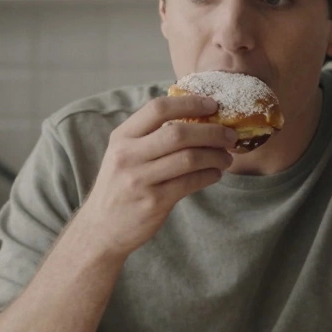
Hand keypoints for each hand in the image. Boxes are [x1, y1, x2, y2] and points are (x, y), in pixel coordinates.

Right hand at [74, 95, 236, 257]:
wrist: (101, 228)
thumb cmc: (120, 186)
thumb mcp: (124, 154)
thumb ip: (150, 136)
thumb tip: (196, 117)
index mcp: (122, 137)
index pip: (158, 108)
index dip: (190, 103)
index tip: (213, 105)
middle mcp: (128, 155)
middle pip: (178, 133)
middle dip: (212, 132)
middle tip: (230, 135)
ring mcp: (140, 179)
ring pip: (189, 158)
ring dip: (216, 156)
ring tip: (226, 157)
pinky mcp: (154, 201)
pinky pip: (191, 182)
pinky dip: (210, 175)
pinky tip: (215, 173)